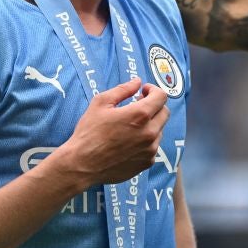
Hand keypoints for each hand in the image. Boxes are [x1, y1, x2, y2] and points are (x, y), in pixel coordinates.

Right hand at [54, 77, 168, 185]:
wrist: (82, 165)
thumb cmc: (89, 132)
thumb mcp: (101, 103)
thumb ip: (123, 90)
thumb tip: (137, 82)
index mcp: (140, 115)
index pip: (161, 97)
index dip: (153, 90)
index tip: (144, 92)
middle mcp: (149, 133)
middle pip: (164, 113)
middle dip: (154, 106)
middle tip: (137, 106)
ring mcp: (150, 150)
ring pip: (159, 130)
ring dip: (150, 124)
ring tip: (130, 126)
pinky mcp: (147, 162)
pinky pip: (153, 146)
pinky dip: (146, 141)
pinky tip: (129, 142)